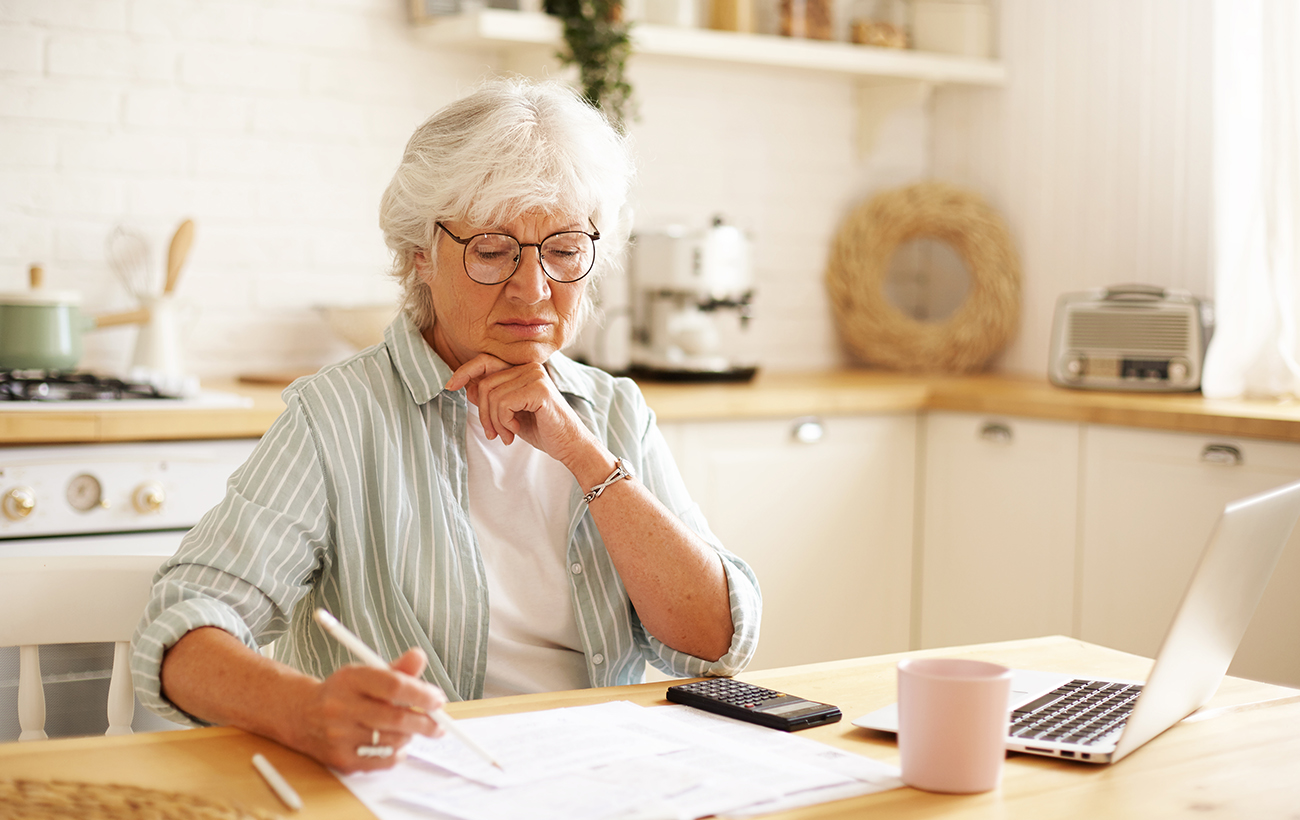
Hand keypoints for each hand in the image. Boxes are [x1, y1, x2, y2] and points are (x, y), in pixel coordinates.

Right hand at [292, 648, 445, 771]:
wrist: (302, 715)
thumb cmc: (343, 693)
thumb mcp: (367, 673)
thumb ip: (397, 669)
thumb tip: (419, 657)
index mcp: (350, 680)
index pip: (393, 685)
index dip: (421, 693)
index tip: (437, 700)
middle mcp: (341, 707)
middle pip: (395, 718)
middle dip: (425, 722)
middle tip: (438, 723)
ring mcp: (339, 736)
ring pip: (392, 741)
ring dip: (410, 736)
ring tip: (410, 729)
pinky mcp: (340, 760)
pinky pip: (382, 761)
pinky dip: (397, 753)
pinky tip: (396, 743)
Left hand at [445, 354, 593, 462]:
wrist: (568, 444)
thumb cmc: (541, 428)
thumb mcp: (509, 412)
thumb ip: (492, 397)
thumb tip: (467, 387)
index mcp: (522, 368)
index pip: (485, 361)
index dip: (464, 371)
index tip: (449, 386)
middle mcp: (529, 367)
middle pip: (485, 384)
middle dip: (483, 413)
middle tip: (494, 433)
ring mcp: (535, 376)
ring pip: (492, 396)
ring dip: (495, 422)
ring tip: (506, 434)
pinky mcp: (539, 389)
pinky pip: (504, 403)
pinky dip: (504, 422)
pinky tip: (516, 431)